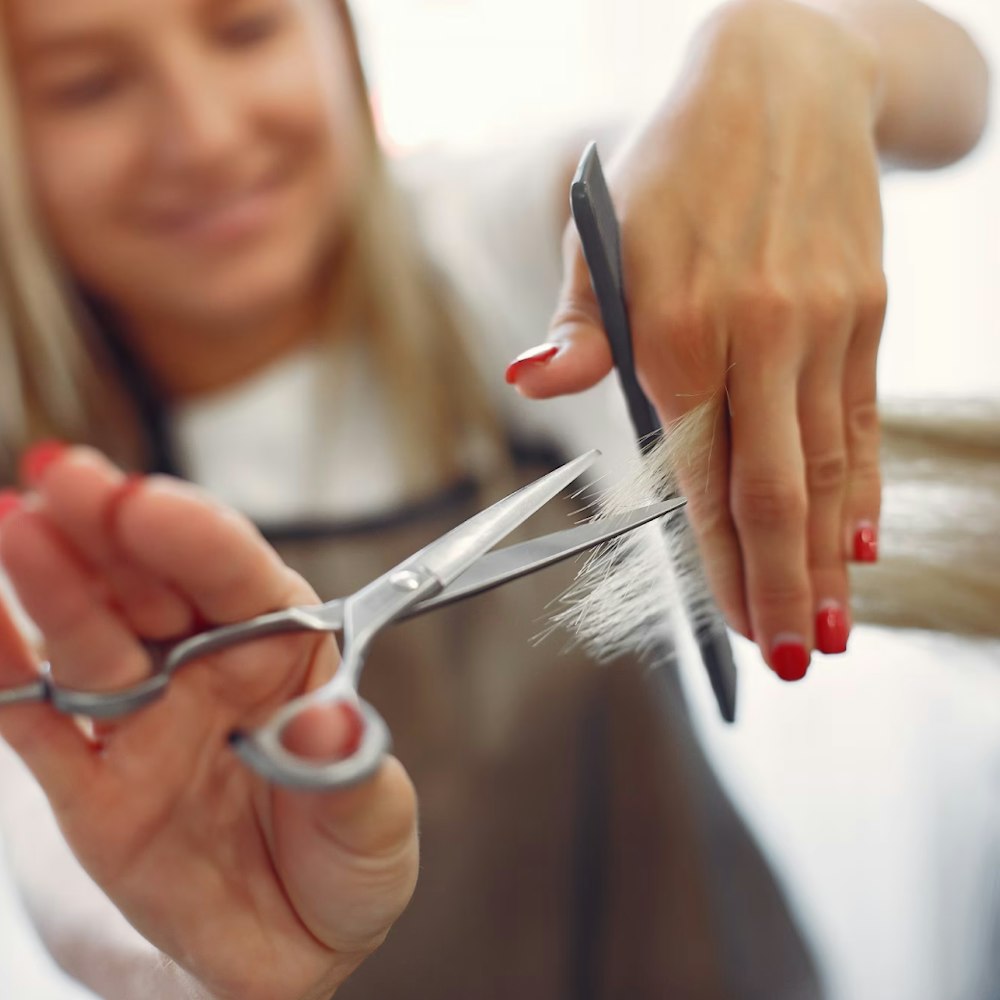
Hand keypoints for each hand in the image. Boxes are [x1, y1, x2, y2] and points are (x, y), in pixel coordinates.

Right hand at [0, 448, 417, 999]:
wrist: (293, 946)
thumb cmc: (346, 857)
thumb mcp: (375, 823)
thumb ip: (351, 773)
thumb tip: (329, 724)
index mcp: (285, 650)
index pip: (240, 576)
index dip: (196, 535)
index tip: (149, 503)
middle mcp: (207, 668)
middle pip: (153, 582)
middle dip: (111, 526)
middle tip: (63, 476)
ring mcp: (144, 720)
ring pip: (90, 637)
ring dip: (52, 583)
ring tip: (11, 524)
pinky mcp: (91, 784)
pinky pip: (39, 723)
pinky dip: (4, 674)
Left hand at [510, 0, 887, 678]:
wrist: (785, 81)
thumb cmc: (675, 170)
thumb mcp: (603, 233)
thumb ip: (579, 325)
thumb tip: (536, 378)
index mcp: (676, 332)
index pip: (702, 479)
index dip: (723, 564)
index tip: (736, 630)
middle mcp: (758, 337)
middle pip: (775, 490)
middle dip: (785, 585)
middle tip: (795, 657)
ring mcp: (822, 327)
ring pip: (827, 466)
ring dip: (831, 556)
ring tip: (835, 626)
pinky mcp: (865, 313)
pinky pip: (864, 418)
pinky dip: (865, 486)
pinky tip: (867, 539)